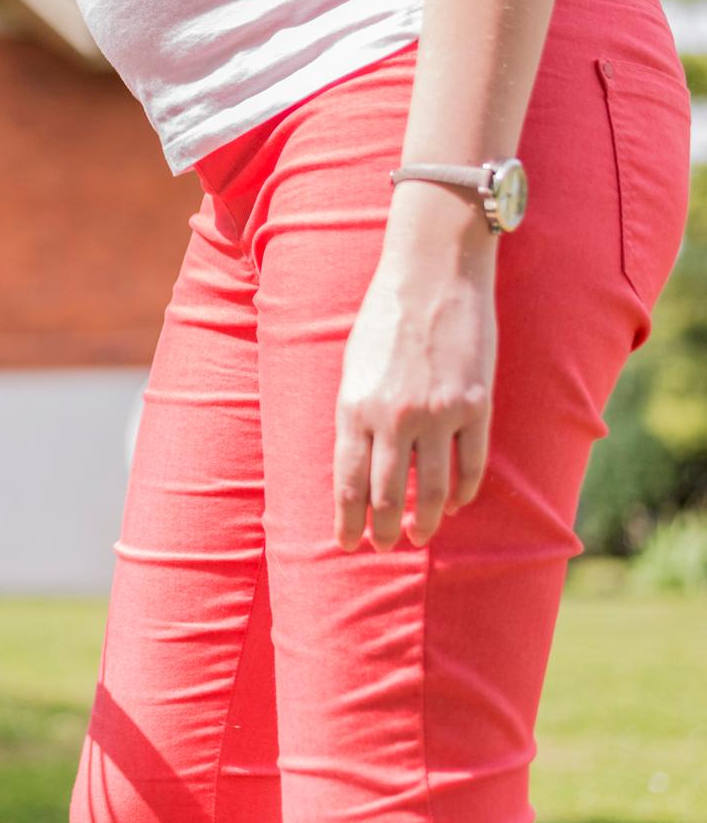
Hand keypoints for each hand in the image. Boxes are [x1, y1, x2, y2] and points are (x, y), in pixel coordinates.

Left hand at [333, 186, 497, 550]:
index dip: (347, 520)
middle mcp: (394, 418)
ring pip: (432, 489)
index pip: (348, 483)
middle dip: (383, 529)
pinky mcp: (476, 406)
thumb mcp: (352, 367)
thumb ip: (355, 414)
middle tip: (383, 547)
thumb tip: (358, 462)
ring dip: (425, 520)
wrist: (432, 276)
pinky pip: (470, 464)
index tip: (346, 543)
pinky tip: (455, 503)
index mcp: (354, 408)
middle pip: (387, 495)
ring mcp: (438, 415)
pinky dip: (463, 490)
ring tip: (419, 536)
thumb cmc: (384, 318)